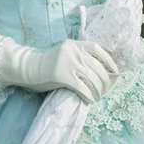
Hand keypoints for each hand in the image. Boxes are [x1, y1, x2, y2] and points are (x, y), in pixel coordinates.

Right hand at [0, 29, 118, 104]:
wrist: (28, 68)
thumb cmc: (48, 64)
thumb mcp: (66, 55)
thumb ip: (79, 58)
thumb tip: (101, 71)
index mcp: (74, 43)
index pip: (97, 49)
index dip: (109, 60)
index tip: (115, 70)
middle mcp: (73, 50)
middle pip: (97, 66)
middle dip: (105, 81)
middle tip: (106, 90)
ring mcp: (68, 62)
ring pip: (92, 78)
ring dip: (98, 90)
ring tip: (98, 97)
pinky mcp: (62, 75)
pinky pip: (82, 87)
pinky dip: (89, 95)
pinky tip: (90, 100)